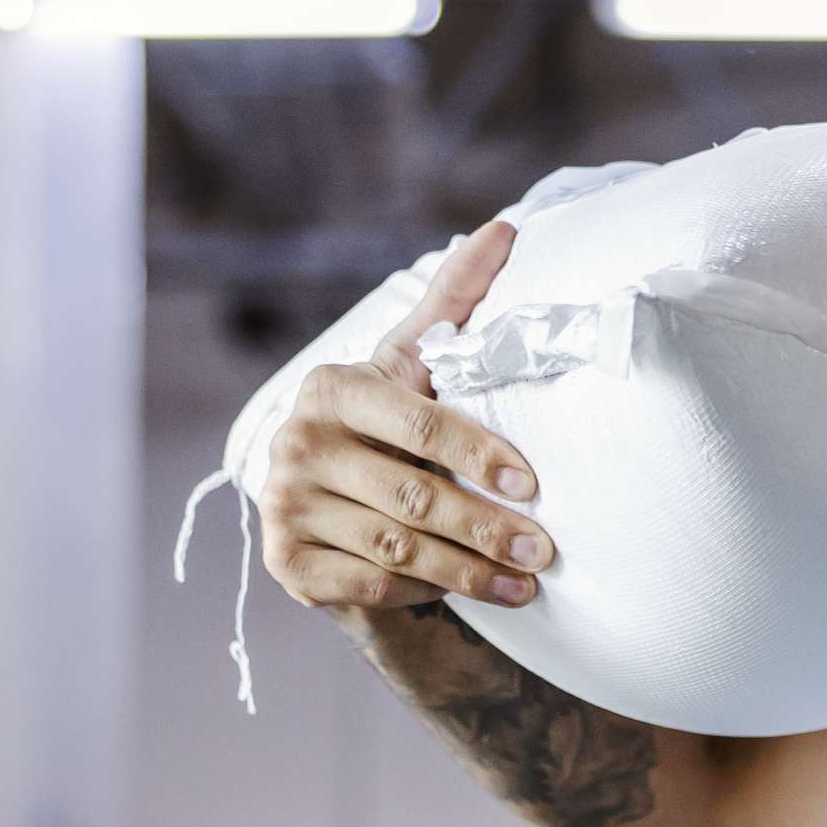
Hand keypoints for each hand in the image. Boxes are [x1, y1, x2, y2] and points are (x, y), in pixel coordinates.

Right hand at [260, 219, 555, 610]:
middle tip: (542, 550)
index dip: (478, 454)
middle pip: (411, 494)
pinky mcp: (285, 565)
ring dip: (468, 571)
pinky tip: (471, 598)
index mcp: (331, 387)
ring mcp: (283, 507)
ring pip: (396, 549)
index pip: (419, 421)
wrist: (336, 509)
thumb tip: (507, 228)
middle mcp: (294, 444)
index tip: (532, 484)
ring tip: (525, 582)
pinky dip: (423, 594)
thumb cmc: (392, 425)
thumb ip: (455, 300)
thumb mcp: (417, 365)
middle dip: (485, 526)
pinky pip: (370, 587)